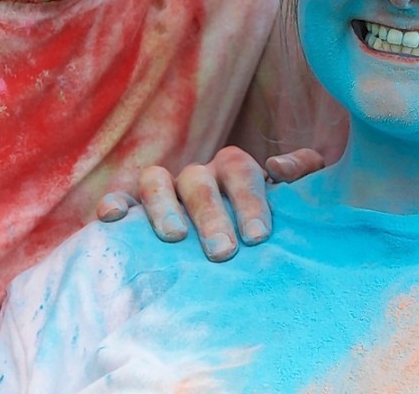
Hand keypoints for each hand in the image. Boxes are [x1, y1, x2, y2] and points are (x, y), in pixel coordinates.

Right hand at [95, 147, 325, 260]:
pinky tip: (112, 218)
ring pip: (157, 181)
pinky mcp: (135, 208)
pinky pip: (121, 198)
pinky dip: (115, 202)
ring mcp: (166, 190)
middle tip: (224, 251)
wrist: (241, 243)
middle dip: (211, 215)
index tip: (258, 237)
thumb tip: (278, 167)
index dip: (250, 201)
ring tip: (174, 237)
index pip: (241, 171)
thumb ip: (305, 175)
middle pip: (200, 182)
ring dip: (164, 206)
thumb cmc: (268, 222)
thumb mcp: (298, 199)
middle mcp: (198, 175)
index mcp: (234, 168)